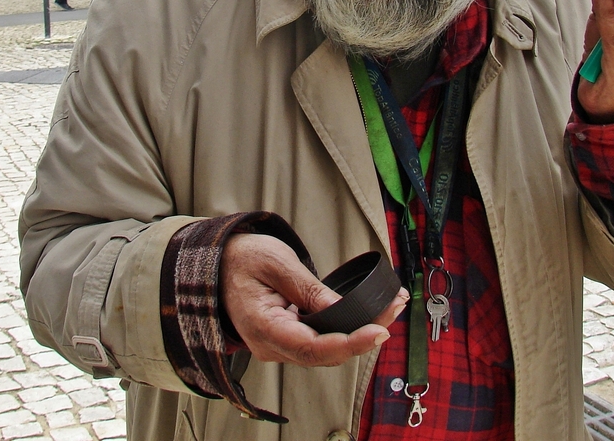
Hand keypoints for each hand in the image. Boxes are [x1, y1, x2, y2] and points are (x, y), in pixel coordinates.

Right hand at [219, 233, 407, 366]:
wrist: (218, 264)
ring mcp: (279, 345)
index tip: (377, 331)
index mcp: (264, 328)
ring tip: (390, 307)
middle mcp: (271, 345)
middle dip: (365, 335)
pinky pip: (320, 341)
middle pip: (325, 354)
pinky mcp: (287, 338)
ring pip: (326, 351)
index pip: (312, 348)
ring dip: (359, 333)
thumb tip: (342, 308)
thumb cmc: (241, 259)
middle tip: (396, 308)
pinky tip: (367, 313)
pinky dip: (345, 329)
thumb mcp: (276, 262)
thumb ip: (309, 289)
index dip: (349, 344)